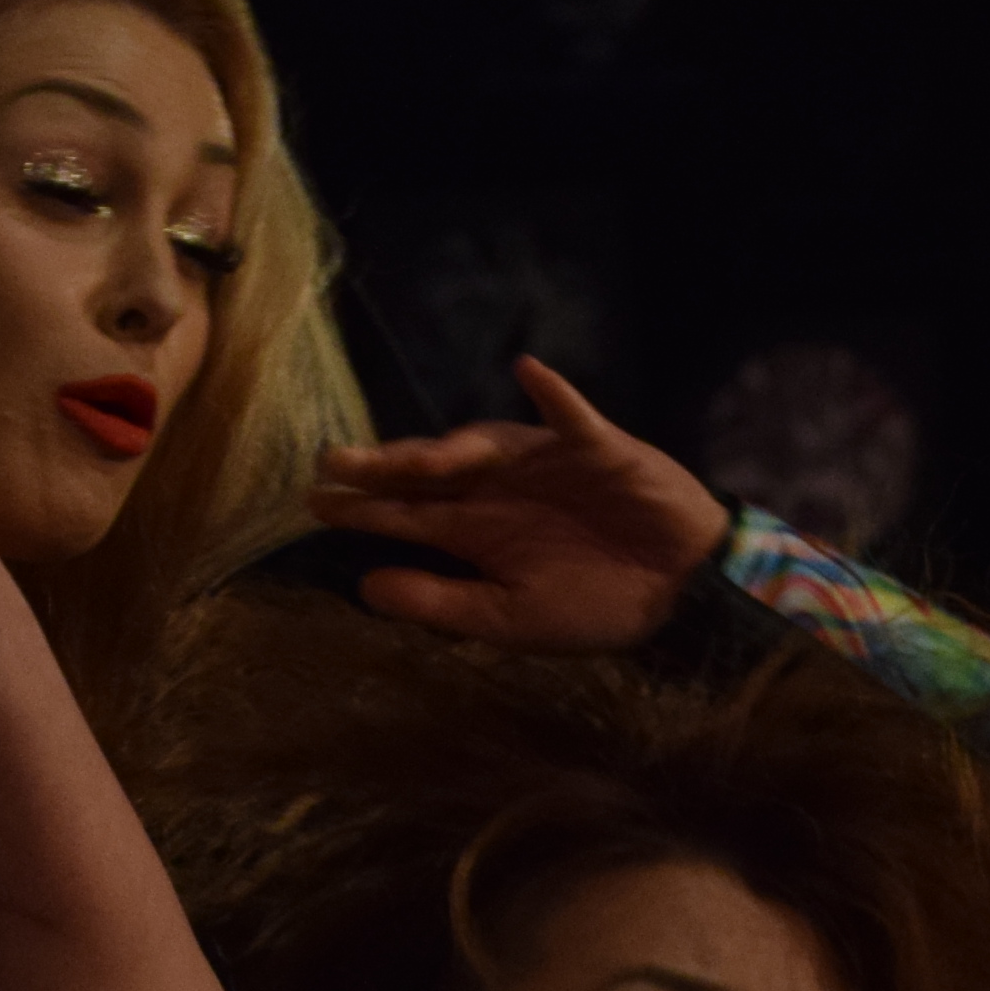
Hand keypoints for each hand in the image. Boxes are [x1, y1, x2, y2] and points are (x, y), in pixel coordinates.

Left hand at [302, 358, 733, 652]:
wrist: (678, 592)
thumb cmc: (593, 604)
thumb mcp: (506, 618)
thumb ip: (439, 603)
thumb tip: (366, 587)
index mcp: (476, 532)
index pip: (408, 514)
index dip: (362, 508)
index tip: (312, 504)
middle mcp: (500, 490)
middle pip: (432, 471)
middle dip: (385, 466)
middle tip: (334, 462)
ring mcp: (546, 463)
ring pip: (488, 443)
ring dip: (451, 445)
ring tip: (416, 456)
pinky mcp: (598, 449)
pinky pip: (573, 417)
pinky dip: (555, 397)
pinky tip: (531, 372)